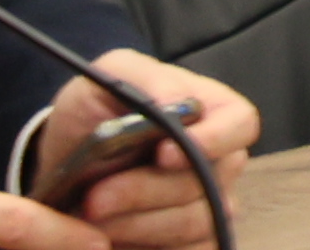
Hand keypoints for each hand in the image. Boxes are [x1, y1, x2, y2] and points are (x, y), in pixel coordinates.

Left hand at [49, 52, 256, 249]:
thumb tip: (178, 103)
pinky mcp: (193, 244)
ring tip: (93, 214)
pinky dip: (145, 245)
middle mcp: (222, 161)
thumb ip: (147, 80)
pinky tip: (112, 236)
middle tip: (95, 196)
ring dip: (135, 223)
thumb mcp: (110, 77)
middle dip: (145, 191)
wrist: (68, 162)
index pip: (241, 124)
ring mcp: (211, 206)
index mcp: (214, 112)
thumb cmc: (96, 112)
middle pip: (208, 183)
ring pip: (193, 223)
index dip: (212, 140)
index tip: (162, 154)